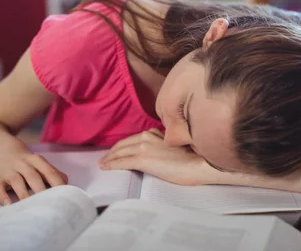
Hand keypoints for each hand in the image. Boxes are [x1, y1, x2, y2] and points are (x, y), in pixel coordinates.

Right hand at [0, 141, 67, 204]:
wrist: (3, 149)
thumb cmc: (27, 161)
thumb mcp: (40, 163)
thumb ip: (53, 173)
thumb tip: (67, 187)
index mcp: (37, 160)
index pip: (49, 172)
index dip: (57, 184)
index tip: (63, 197)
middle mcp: (23, 164)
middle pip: (33, 177)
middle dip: (41, 191)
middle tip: (48, 206)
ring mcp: (9, 170)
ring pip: (17, 182)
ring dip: (24, 195)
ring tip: (30, 208)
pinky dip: (3, 197)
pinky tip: (9, 206)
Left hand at [98, 129, 219, 185]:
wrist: (198, 164)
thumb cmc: (191, 158)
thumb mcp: (173, 146)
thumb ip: (161, 145)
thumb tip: (154, 152)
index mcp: (154, 132)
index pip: (132, 139)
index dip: (121, 146)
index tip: (114, 151)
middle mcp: (146, 136)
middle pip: (123, 144)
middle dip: (112, 152)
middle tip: (103, 159)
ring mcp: (144, 147)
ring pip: (120, 152)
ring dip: (109, 158)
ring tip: (102, 163)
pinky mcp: (142, 159)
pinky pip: (121, 162)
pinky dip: (111, 165)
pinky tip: (104, 167)